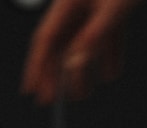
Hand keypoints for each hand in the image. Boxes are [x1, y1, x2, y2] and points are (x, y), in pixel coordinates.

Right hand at [21, 0, 139, 103]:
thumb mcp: (113, 6)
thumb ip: (95, 35)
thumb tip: (76, 65)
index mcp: (68, 2)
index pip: (45, 40)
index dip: (36, 67)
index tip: (32, 91)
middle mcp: (77, 5)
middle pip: (61, 44)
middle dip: (57, 73)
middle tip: (55, 99)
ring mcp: (95, 5)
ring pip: (83, 42)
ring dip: (82, 68)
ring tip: (84, 92)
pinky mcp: (113, 5)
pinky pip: (106, 34)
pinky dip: (108, 54)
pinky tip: (111, 72)